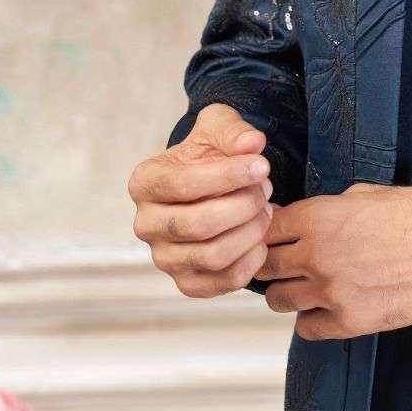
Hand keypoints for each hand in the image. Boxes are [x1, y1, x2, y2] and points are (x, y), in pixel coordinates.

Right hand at [129, 103, 275, 296]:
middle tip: (266, 189)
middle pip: (198, 224)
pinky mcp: (187, 282)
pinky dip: (252, 260)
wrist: (210, 186)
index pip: (182, 184)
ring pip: (214, 255)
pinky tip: (261, 237)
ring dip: (252, 231)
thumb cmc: (210, 154)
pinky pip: (225, 281)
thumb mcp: (217, 128)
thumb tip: (252, 143)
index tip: (263, 165)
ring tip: (266, 210)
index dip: (228, 176)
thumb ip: (233, 130)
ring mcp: (164, 258)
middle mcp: (146, 224)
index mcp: (145, 182)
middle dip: (244, 205)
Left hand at [258, 183, 411, 339]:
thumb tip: (311, 219)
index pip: (269, 227)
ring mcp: (331, 291)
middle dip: (271, 263)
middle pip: (265, 265)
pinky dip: (311, 320)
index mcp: (319, 217)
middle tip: (282, 265)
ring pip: (279, 300)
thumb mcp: (369, 193)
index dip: (270, 231)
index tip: (275, 237)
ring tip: (304, 288)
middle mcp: (316, 254)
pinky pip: (307, 329)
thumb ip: (331, 208)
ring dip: (288, 293)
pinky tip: (324, 309)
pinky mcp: (350, 321)